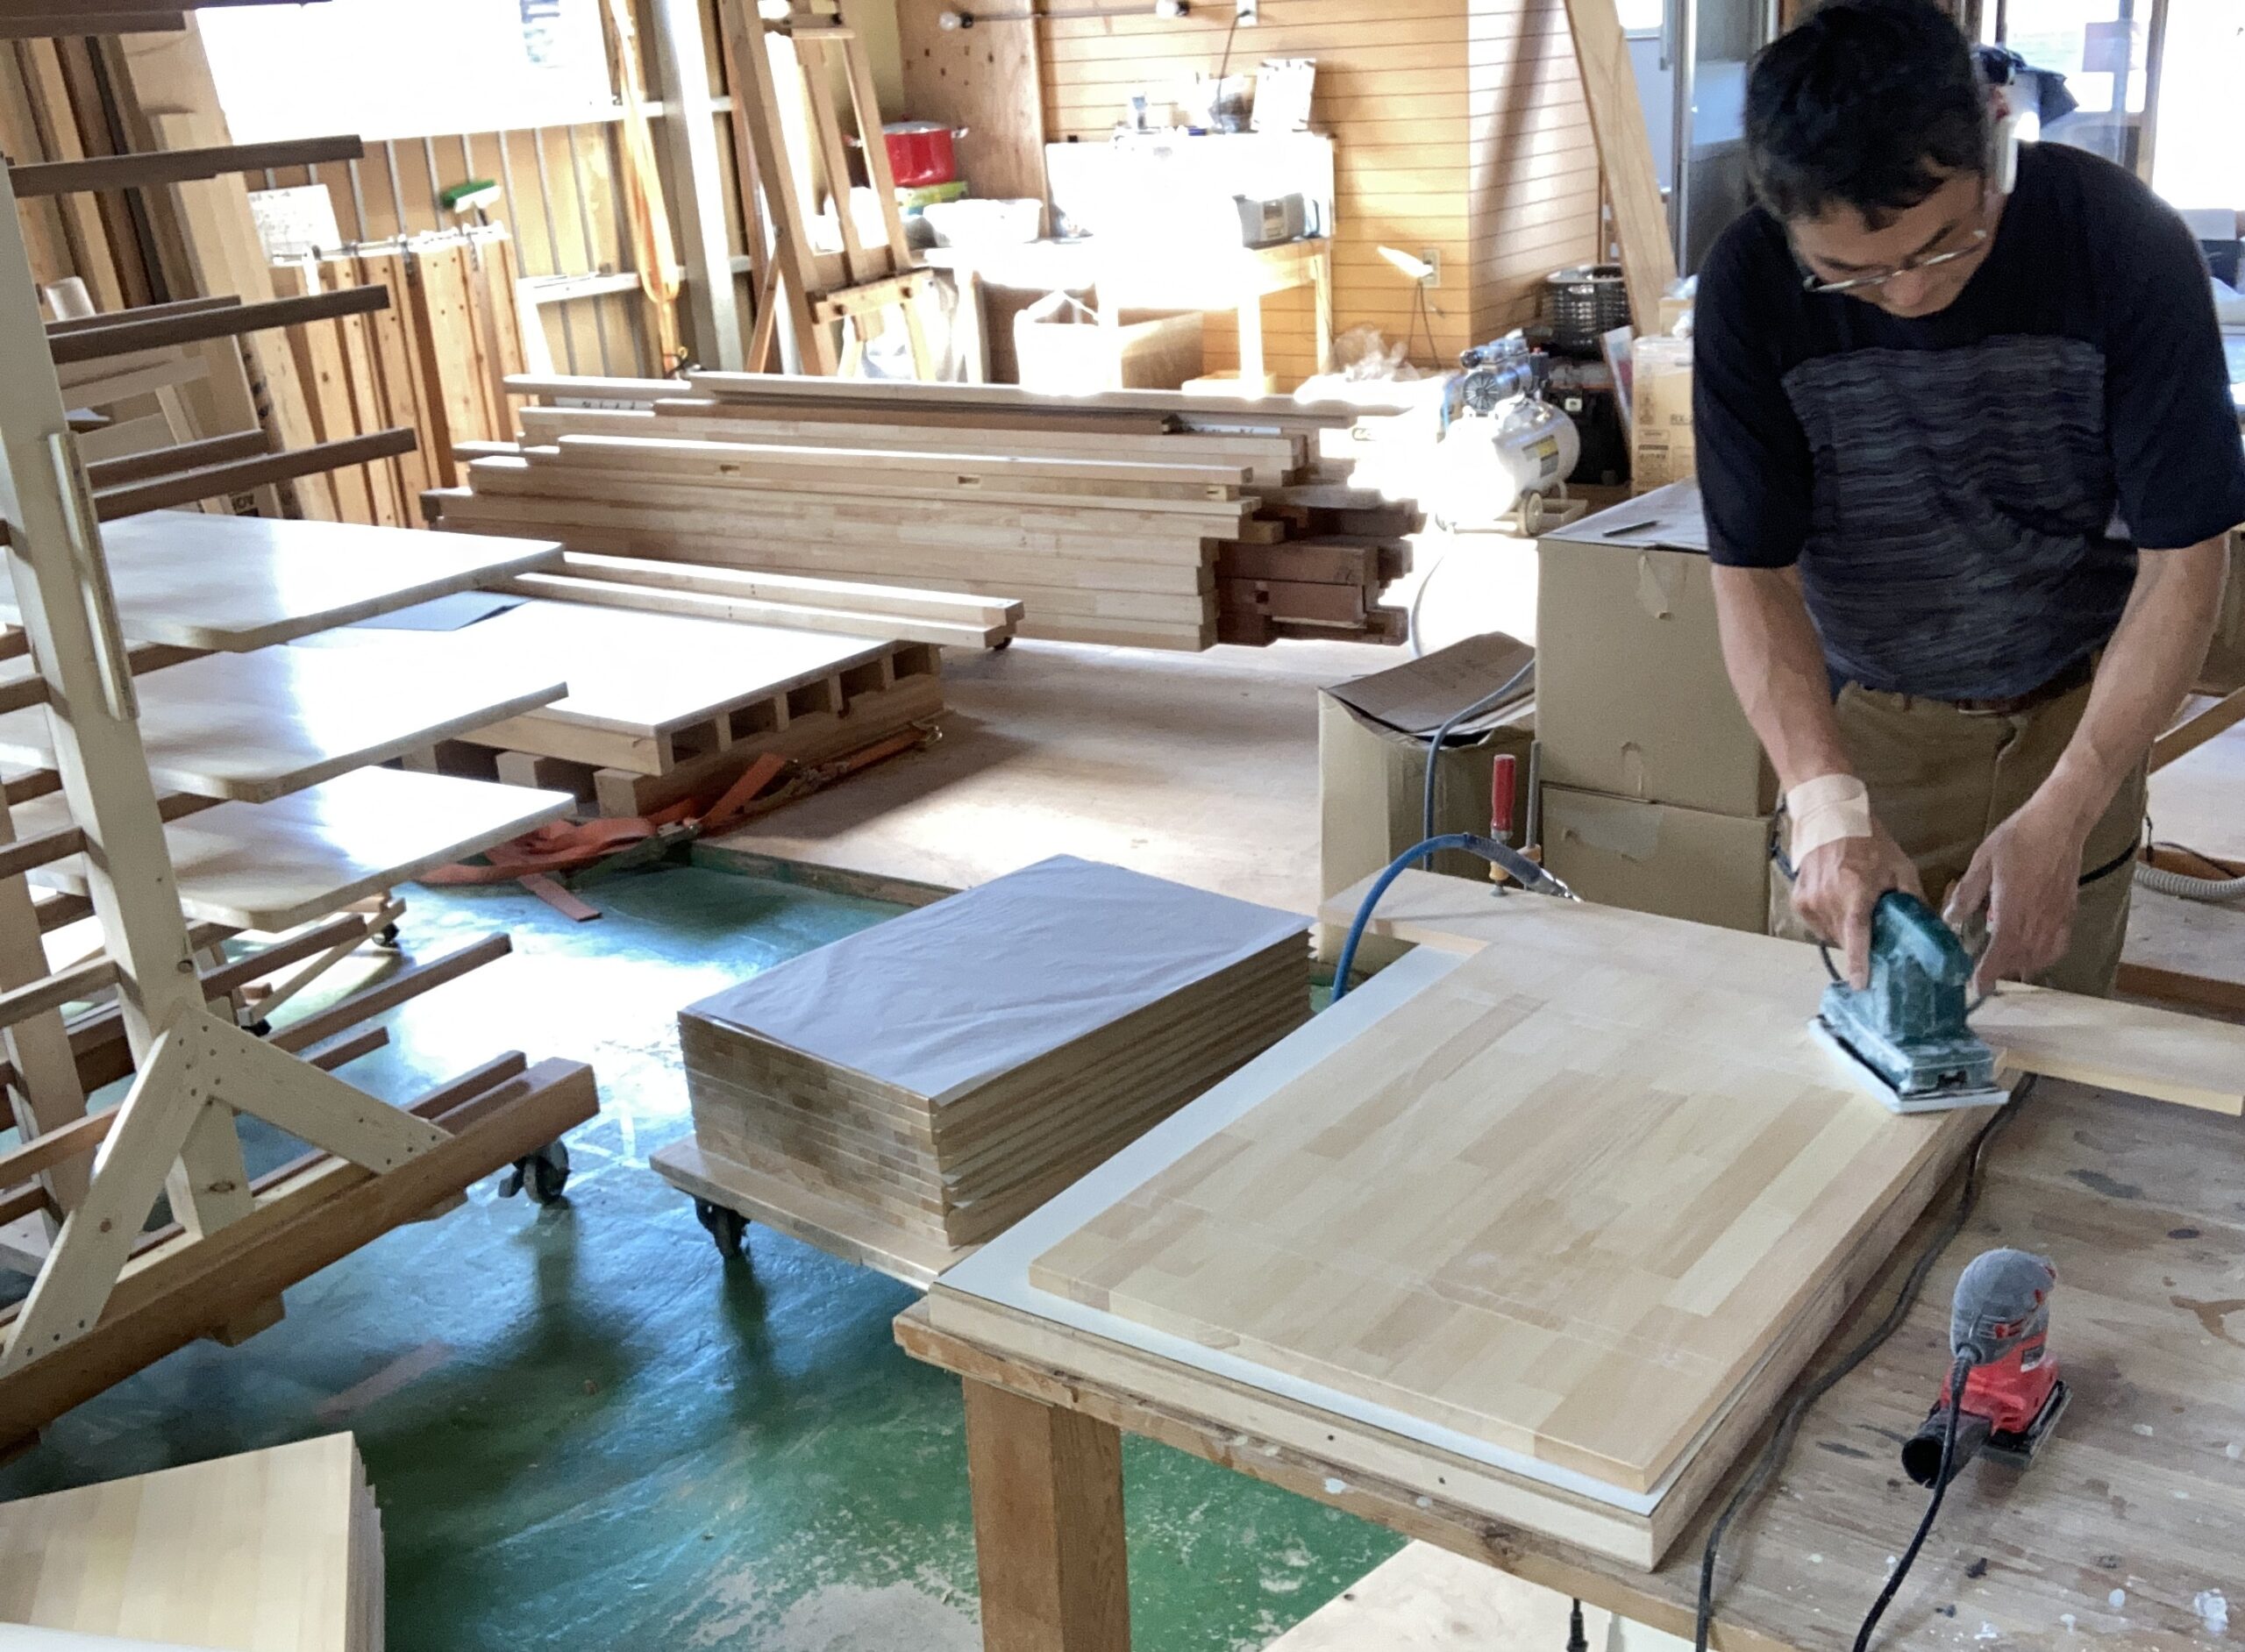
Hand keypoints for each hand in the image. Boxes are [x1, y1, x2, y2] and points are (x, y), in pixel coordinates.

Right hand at [1793, 822, 1923, 989]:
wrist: (1828, 816)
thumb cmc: (1868, 840)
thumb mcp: (1900, 866)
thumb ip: (1913, 898)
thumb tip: (1929, 926)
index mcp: (1855, 892)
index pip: (1856, 936)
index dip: (1859, 964)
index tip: (1861, 985)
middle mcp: (1828, 900)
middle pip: (1846, 940)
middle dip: (1861, 943)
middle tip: (1876, 936)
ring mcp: (1809, 901)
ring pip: (1831, 934)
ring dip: (1846, 933)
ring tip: (1857, 913)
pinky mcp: (1798, 901)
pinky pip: (1817, 925)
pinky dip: (1831, 923)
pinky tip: (1840, 906)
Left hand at [1944, 798, 2090, 994]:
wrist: (2060, 823)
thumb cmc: (2018, 839)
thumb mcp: (1982, 863)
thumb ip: (1967, 893)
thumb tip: (1950, 917)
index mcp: (2012, 911)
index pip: (1999, 954)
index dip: (1987, 974)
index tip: (1977, 988)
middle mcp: (2037, 921)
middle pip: (2020, 960)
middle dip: (2001, 970)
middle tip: (1984, 971)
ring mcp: (2057, 918)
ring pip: (2040, 956)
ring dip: (2022, 965)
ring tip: (2005, 962)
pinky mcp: (2069, 911)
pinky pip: (2059, 945)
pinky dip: (2046, 955)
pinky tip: (2034, 951)